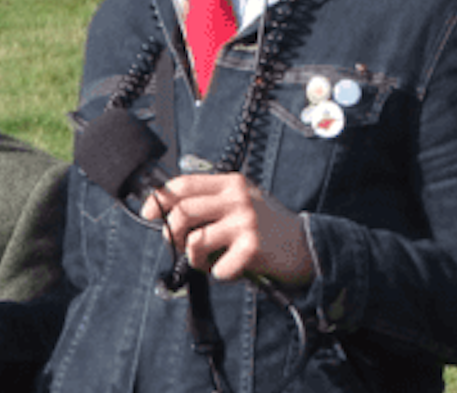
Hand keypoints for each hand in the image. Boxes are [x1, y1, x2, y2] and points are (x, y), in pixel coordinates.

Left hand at [141, 173, 314, 287]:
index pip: (185, 184)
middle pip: (183, 213)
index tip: (148, 213)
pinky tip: (233, 269)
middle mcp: (237, 198)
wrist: (308, 246)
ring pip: (195, 241)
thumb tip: (169, 211)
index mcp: (232, 183)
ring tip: (208, 262)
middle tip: (178, 246)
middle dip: (171, 234)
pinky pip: (217, 267)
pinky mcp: (253, 248)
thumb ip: (213, 201)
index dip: (160, 198)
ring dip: (195, 259)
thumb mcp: (243, 202)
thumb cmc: (269, 227)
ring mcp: (245, 222)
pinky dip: (219, 274)